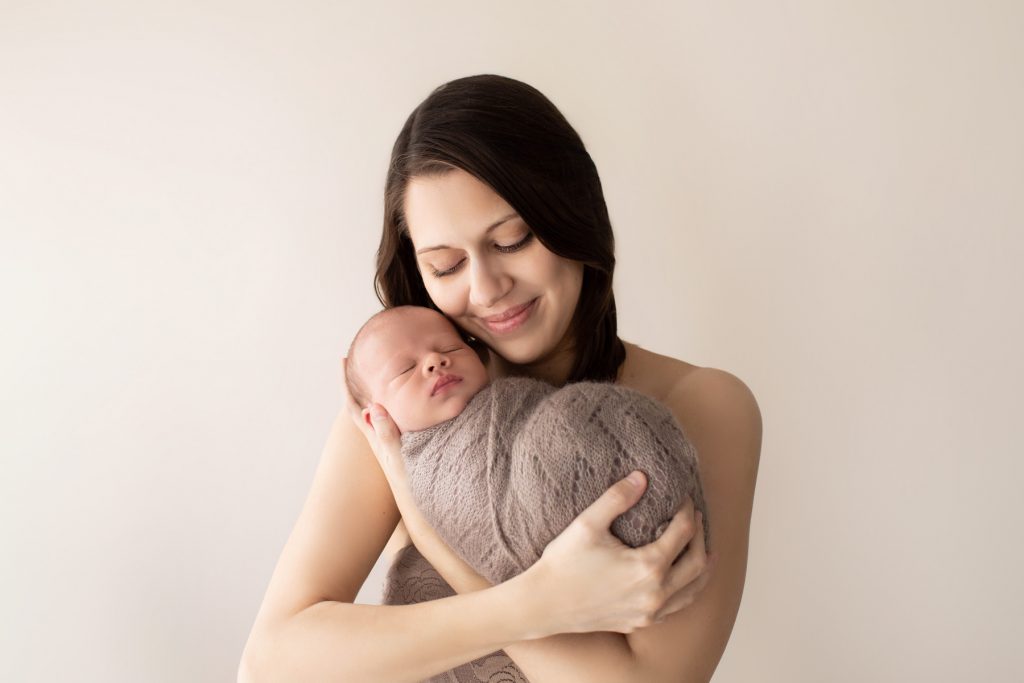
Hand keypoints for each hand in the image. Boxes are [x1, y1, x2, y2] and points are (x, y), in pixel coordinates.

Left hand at [339, 357, 407, 492]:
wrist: (416, 506)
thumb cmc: (407, 483)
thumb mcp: (396, 456)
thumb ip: (386, 433)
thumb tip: (374, 407)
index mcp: (373, 434)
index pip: (354, 403)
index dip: (347, 382)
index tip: (342, 361)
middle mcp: (376, 435)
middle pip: (361, 402)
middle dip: (357, 381)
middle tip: (356, 359)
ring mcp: (385, 441)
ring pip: (374, 409)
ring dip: (371, 390)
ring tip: (373, 372)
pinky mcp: (397, 445)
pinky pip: (387, 417)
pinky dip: (387, 403)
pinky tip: (394, 401)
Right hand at [524, 471, 716, 636]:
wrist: (542, 605)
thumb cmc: (563, 564)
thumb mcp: (587, 524)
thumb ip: (617, 497)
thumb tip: (642, 476)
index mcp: (647, 567)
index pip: (683, 532)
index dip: (687, 510)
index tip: (683, 496)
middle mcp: (655, 594)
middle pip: (697, 562)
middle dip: (701, 536)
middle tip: (696, 517)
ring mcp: (649, 612)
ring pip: (693, 590)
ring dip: (703, 567)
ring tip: (704, 549)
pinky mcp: (639, 623)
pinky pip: (676, 608)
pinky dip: (687, 590)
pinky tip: (682, 580)